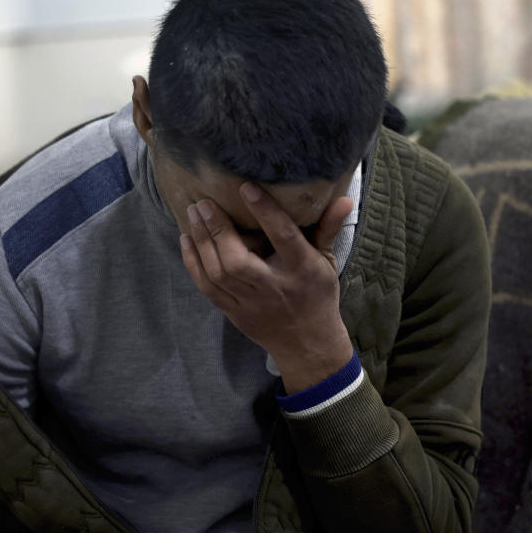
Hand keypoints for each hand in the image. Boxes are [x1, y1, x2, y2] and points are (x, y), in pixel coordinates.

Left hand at [180, 183, 354, 392]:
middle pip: (238, 261)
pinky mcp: (234, 313)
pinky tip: (186, 240)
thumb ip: (328, 229)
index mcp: (301, 269)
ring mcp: (251, 303)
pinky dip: (193, 263)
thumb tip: (345, 199)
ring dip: (202, 242)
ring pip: (219, 274)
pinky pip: (208, 288)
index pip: (283, 236)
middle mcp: (273, 287)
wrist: (307, 345)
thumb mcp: (327, 262)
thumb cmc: (317, 296)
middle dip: (218, 230)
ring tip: (193, 214)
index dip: (265, 211)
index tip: (245, 187)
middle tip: (203, 203)